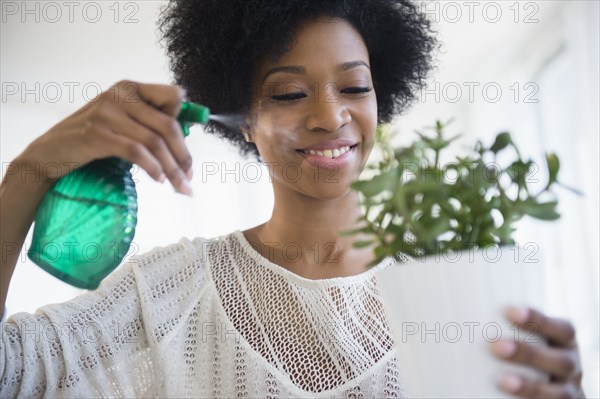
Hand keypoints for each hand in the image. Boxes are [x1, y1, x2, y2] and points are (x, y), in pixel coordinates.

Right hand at [15, 80, 192, 195]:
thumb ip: (147, 123)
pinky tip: (158, 180)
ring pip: (154, 142)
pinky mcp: (97, 134)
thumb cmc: (92, 139)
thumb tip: (183, 145)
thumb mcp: (121, 121)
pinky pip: (136, 151)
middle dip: (184, 155)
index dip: (184, 121)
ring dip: (172, 168)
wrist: (50, 152)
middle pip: (168, 125)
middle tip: (190, 178)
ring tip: (179, 186)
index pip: (172, 96)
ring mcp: (107, 113)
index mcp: (130, 88)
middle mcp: (120, 95)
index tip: (186, 150)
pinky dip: (152, 168)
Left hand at [490, 306, 585, 397]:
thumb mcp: (521, 336)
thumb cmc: (520, 352)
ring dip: (530, 386)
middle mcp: (571, 366)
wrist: (543, 387)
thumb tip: (448, 308)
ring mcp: (568, 391)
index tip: (510, 311)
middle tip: (496, 346)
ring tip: (503, 381)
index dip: (539, 319)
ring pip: (559, 392)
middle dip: (528, 353)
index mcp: (563, 342)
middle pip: (560, 360)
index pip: (562, 329)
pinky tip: (507, 397)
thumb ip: (499, 326)